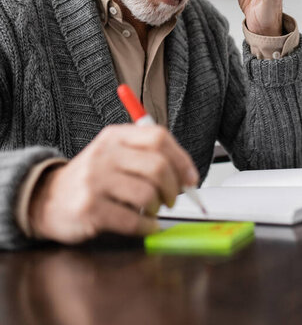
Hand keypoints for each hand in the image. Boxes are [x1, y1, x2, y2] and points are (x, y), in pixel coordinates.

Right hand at [29, 124, 198, 243]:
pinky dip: (147, 227)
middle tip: (172, 199)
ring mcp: (95, 181)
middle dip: (173, 188)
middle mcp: (105, 154)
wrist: (48, 198)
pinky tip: (145, 226)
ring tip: (152, 211)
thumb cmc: (91, 177)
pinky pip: (133, 221)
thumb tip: (187, 174)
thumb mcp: (113, 153)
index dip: (181, 159)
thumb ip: (146, 155)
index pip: (158, 137)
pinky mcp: (90, 209)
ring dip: (158, 208)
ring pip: (147, 194)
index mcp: (115, 136)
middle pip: (157, 166)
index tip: (190, 178)